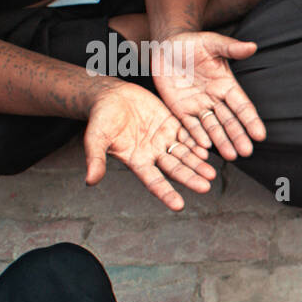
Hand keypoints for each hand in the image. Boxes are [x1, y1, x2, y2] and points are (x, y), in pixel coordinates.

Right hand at [83, 82, 215, 210]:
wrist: (109, 95)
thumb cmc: (100, 118)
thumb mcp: (95, 138)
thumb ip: (96, 158)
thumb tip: (90, 181)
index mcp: (136, 161)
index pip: (154, 182)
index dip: (166, 193)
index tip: (179, 206)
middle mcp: (153, 153)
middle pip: (175, 169)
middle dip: (190, 178)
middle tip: (205, 187)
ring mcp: (163, 139)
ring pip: (184, 154)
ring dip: (197, 163)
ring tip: (211, 173)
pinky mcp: (171, 124)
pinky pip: (186, 135)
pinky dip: (196, 143)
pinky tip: (207, 150)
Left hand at [150, 30, 264, 160]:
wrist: (166, 46)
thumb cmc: (191, 42)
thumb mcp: (211, 43)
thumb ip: (231, 48)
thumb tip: (252, 46)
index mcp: (226, 85)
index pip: (242, 106)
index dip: (251, 120)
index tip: (260, 135)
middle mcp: (215, 99)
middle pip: (229, 121)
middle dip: (238, 137)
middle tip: (246, 152)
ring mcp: (198, 106)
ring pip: (212, 127)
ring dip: (221, 142)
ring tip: (231, 156)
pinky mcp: (180, 110)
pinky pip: (189, 126)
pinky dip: (196, 136)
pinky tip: (204, 148)